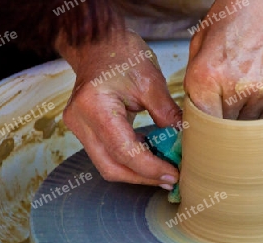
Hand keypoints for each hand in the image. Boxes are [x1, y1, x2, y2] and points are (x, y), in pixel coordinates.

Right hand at [58, 30, 181, 188]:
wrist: (98, 43)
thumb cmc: (122, 54)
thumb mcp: (151, 82)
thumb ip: (168, 115)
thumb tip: (185, 144)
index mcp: (95, 107)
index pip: (124, 151)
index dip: (151, 168)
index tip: (174, 174)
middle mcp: (80, 122)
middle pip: (111, 167)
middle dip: (143, 177)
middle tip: (170, 179)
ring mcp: (78, 128)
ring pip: (107, 166)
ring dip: (136, 172)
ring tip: (163, 170)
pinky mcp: (84, 130)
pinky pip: (106, 155)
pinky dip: (129, 161)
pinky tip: (149, 159)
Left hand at [184, 0, 262, 119]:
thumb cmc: (232, 23)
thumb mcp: (198, 46)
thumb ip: (193, 83)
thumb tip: (193, 113)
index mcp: (205, 75)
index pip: (200, 122)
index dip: (202, 126)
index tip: (204, 126)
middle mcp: (233, 87)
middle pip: (222, 128)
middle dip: (220, 121)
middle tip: (223, 103)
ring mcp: (259, 93)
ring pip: (244, 127)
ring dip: (240, 117)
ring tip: (241, 91)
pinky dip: (258, 113)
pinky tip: (255, 91)